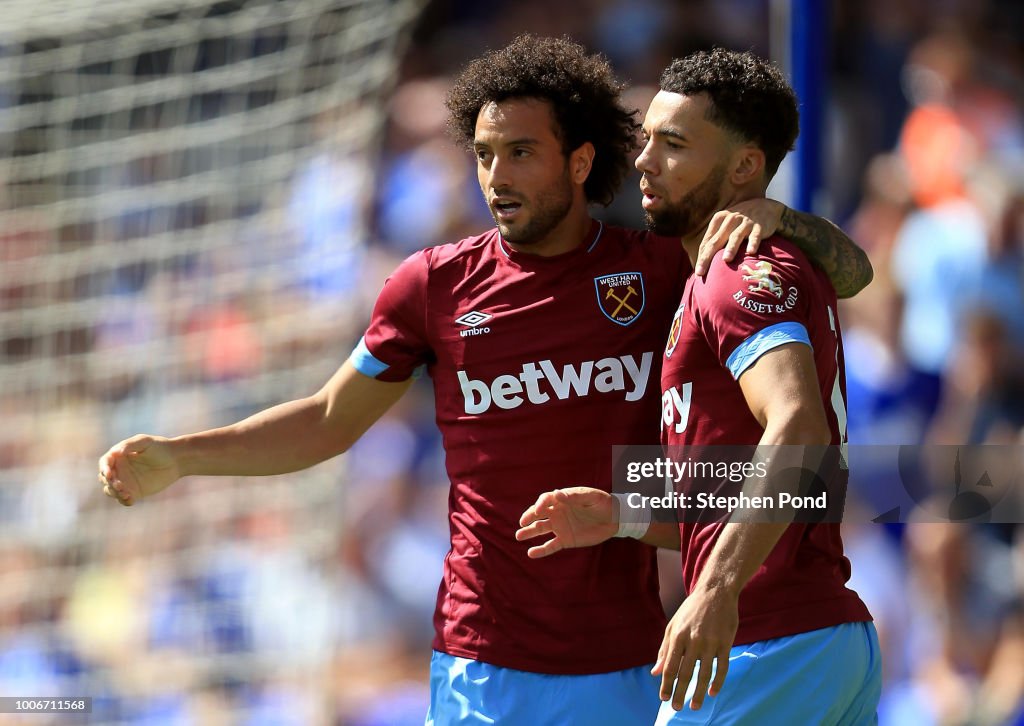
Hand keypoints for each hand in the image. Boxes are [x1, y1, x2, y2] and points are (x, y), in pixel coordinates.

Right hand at [97, 435, 181, 505]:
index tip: (109, 474)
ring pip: (111, 490)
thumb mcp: (145, 441)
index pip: (105, 463)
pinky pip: (124, 499)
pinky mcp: (134, 492)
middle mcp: (119, 469)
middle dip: (109, 483)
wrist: (176, 460)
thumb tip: (116, 452)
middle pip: (105, 479)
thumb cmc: (159, 447)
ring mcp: (125, 482)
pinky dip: (124, 501)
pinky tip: (130, 499)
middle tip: (120, 485)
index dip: (104, 469)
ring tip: (126, 493)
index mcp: (118, 456)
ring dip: (115, 493)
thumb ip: (130, 445)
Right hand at [515, 487, 616, 557]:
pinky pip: (551, 546)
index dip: (540, 504)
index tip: (538, 511)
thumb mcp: (590, 497)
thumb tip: (556, 493)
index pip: (546, 500)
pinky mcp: (566, 540)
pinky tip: (531, 553)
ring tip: (519, 536)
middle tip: (522, 522)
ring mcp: (561, 526)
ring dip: (529, 532)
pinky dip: (541, 550)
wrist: (615, 519)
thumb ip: (574, 496)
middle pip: (539, 514)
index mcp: (562, 499)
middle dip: (529, 517)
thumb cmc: (603, 503)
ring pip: (541, 529)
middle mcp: (558, 512)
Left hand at [652, 584, 738, 710]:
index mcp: (678, 636)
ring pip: (704, 674)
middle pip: (685, 673)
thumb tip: (655, 672)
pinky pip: (722, 667)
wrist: (716, 592)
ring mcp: (711, 642)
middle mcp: (693, 640)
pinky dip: (717, 682)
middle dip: (679, 693)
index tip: (663, 698)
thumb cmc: (691, 610)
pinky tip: (712, 693)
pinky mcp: (726, 643)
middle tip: (676, 708)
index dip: (666, 684)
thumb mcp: (673, 626)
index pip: (670, 666)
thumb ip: (665, 650)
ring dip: (698, 692)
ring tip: (694, 706)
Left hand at [694, 198, 784, 275]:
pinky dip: (753, 243)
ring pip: (736, 236)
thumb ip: (715, 240)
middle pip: (716, 241)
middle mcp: (730, 220)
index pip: (707, 241)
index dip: (702, 257)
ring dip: (731, 248)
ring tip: (726, 260)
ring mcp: (745, 222)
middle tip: (700, 272)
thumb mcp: (726, 226)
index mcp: (719, 219)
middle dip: (707, 257)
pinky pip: (755, 235)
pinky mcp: (759, 226)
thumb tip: (702, 261)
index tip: (698, 273)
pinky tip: (751, 252)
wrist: (765, 208)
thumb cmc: (740, 222)